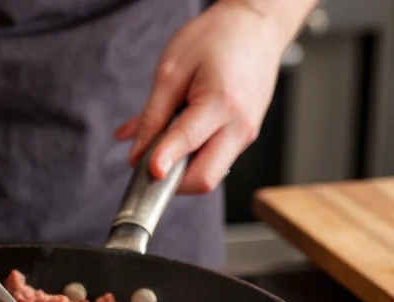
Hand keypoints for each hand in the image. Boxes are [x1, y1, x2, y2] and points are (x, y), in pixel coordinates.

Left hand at [115, 0, 291, 193]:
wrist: (256, 28)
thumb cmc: (216, 39)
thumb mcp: (172, 70)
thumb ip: (153, 115)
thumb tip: (137, 154)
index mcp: (222, 102)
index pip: (188, 143)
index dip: (161, 162)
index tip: (139, 170)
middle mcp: (240, 126)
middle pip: (205, 179)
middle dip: (172, 181)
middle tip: (146, 164)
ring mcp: (246, 135)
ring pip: (210, 174)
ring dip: (180, 169)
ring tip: (161, 143)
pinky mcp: (243, 137)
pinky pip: (214, 160)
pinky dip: (189, 157)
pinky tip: (174, 138)